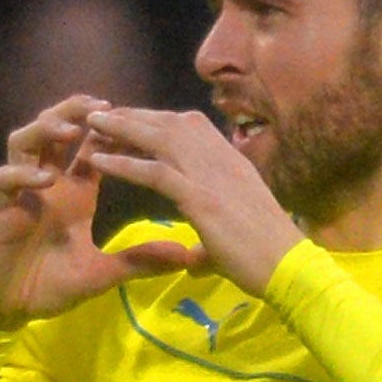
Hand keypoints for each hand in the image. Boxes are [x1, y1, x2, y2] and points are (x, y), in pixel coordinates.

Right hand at [0, 96, 197, 327]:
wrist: (9, 308)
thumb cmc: (51, 285)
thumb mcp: (103, 274)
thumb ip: (140, 261)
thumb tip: (186, 256)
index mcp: (75, 191)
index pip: (93, 146)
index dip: (111, 129)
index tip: (137, 119)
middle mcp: (47, 183)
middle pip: (56, 128)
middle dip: (76, 111)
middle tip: (102, 104)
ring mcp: (21, 192)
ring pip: (24, 141)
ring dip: (45, 130)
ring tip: (71, 131)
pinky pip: (5, 179)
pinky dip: (23, 174)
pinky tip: (44, 179)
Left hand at [85, 109, 301, 295]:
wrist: (290, 267)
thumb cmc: (267, 258)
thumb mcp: (233, 242)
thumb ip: (210, 247)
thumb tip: (196, 262)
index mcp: (232, 164)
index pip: (190, 130)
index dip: (158, 122)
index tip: (133, 122)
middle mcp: (221, 160)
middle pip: (171, 125)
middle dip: (135, 116)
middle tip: (103, 114)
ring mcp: (212, 176)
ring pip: (160, 139)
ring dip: (122, 128)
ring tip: (91, 123)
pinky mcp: (202, 198)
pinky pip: (156, 173)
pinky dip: (124, 164)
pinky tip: (98, 160)